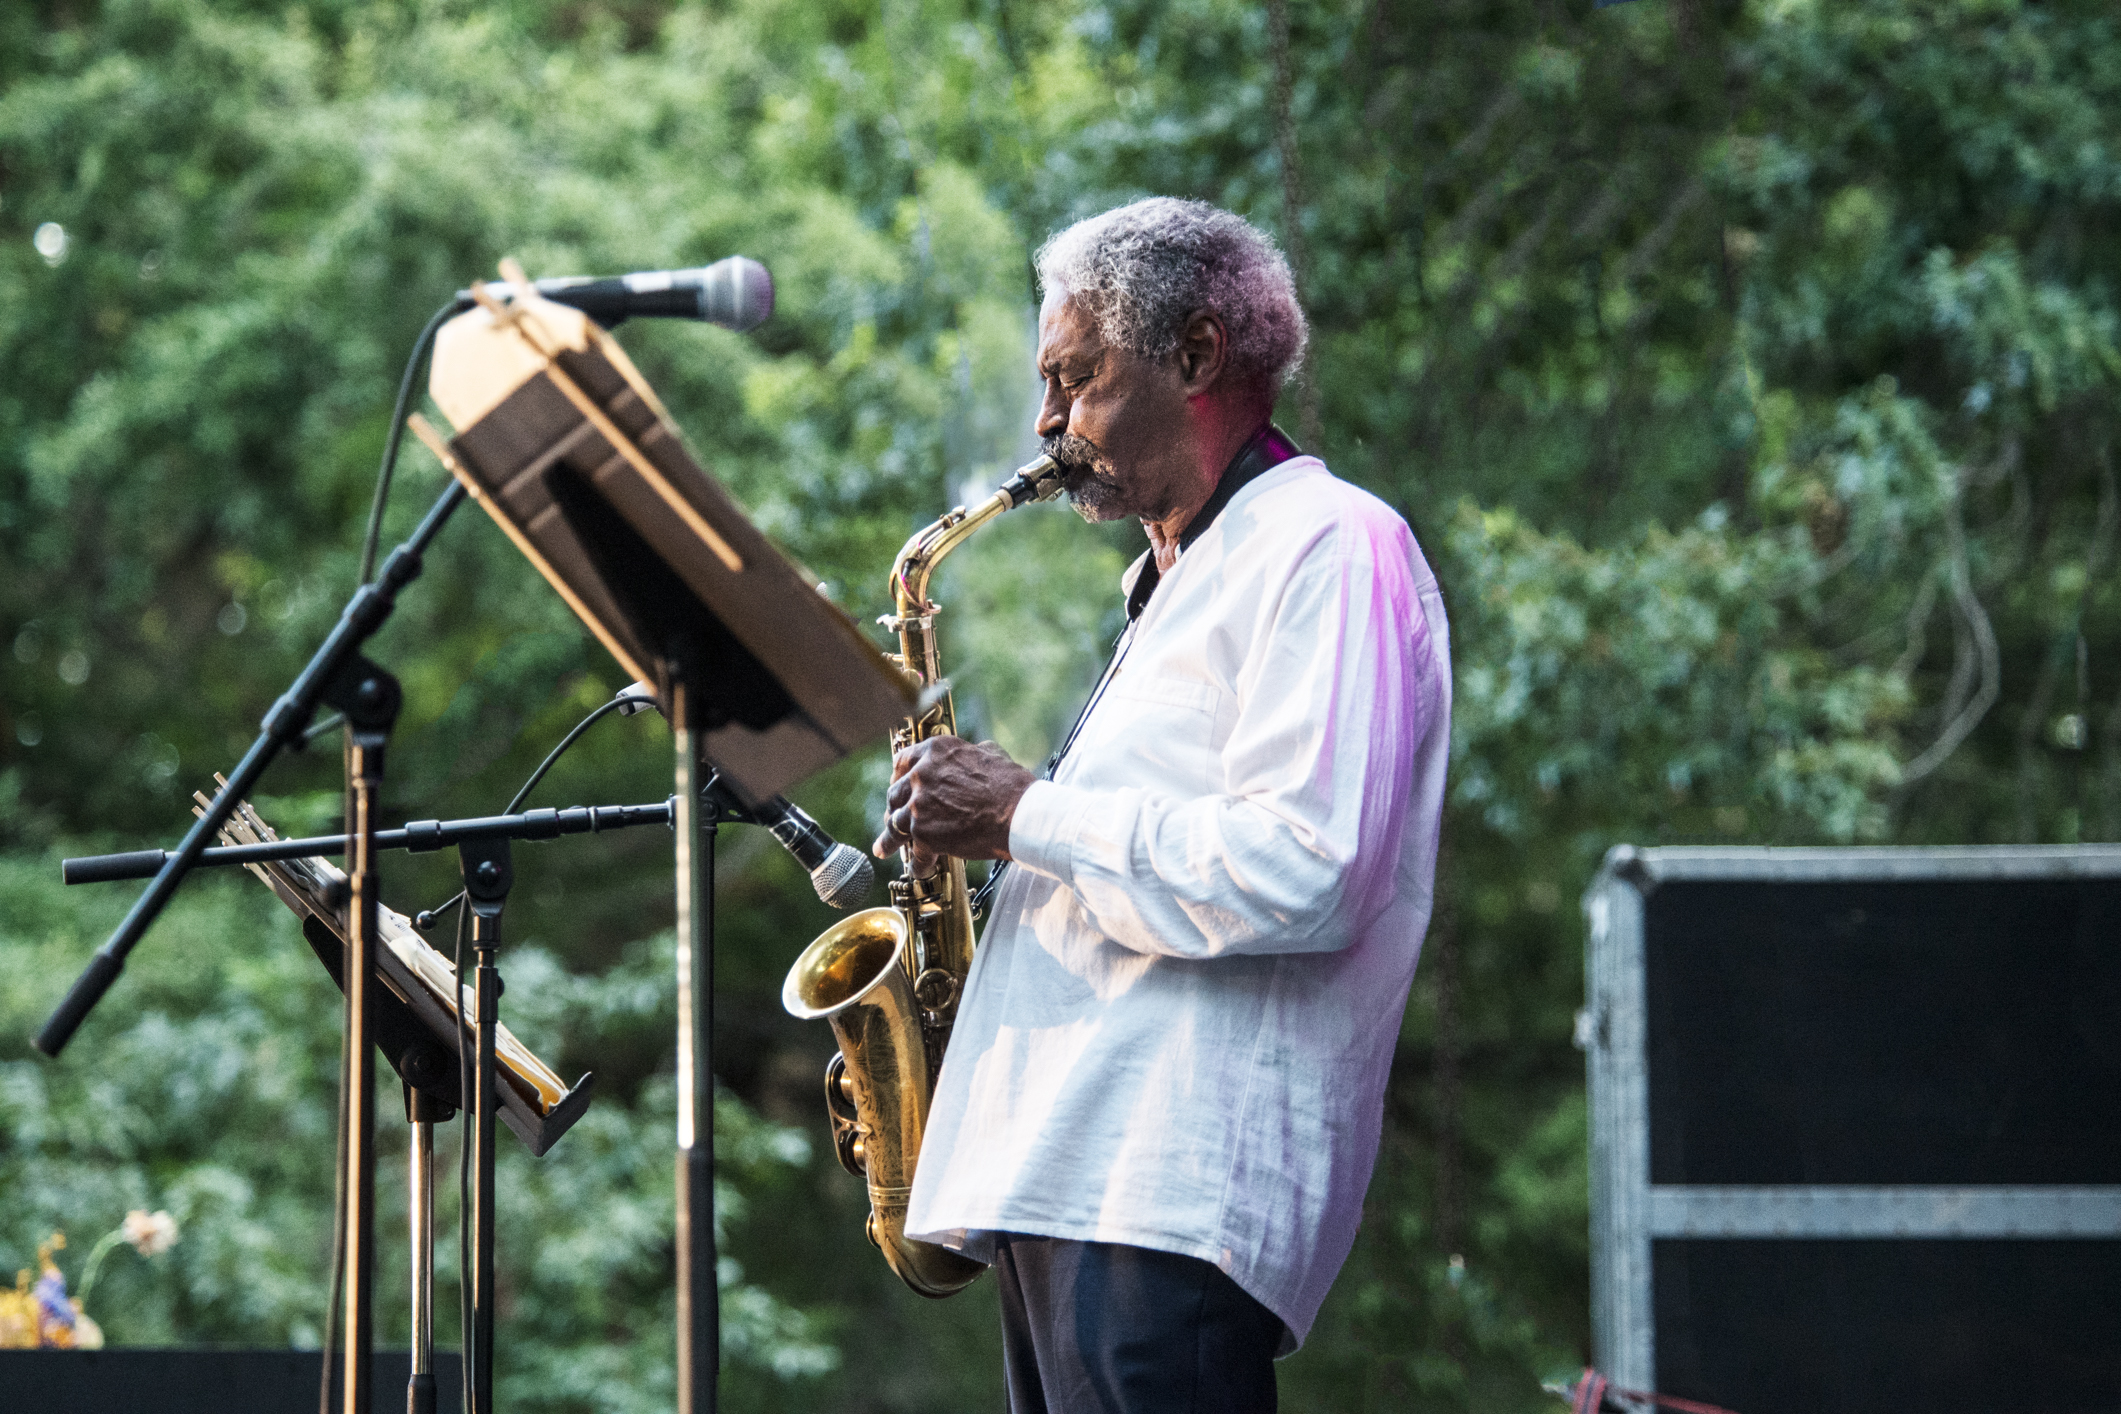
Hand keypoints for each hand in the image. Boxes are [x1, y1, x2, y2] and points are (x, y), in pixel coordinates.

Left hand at [872, 736, 1034, 863]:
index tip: (898, 786)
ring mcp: (919, 805)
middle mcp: (921, 775)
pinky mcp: (924, 834)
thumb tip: (972, 754)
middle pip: (895, 794)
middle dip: (893, 808)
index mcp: (935, 751)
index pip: (903, 761)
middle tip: (893, 819)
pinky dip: (917, 865)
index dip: (899, 777)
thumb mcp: (991, 754)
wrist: (1019, 815)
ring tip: (884, 848)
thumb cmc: (1012, 786)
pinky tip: (919, 869)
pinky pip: (915, 854)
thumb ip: (970, 754)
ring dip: (891, 839)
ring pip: (894, 825)